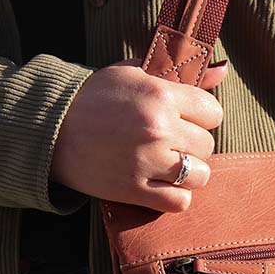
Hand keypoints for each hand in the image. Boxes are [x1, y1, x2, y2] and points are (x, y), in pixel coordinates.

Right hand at [49, 57, 229, 211]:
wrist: (51, 127)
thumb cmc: (96, 96)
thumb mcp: (136, 73)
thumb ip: (181, 73)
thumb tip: (223, 71)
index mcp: (160, 95)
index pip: (213, 113)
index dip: (201, 116)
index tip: (184, 117)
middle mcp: (157, 128)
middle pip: (207, 145)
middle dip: (192, 144)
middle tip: (170, 141)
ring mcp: (146, 161)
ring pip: (199, 176)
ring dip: (189, 173)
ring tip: (168, 164)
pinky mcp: (134, 190)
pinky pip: (179, 202)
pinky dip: (175, 196)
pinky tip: (160, 184)